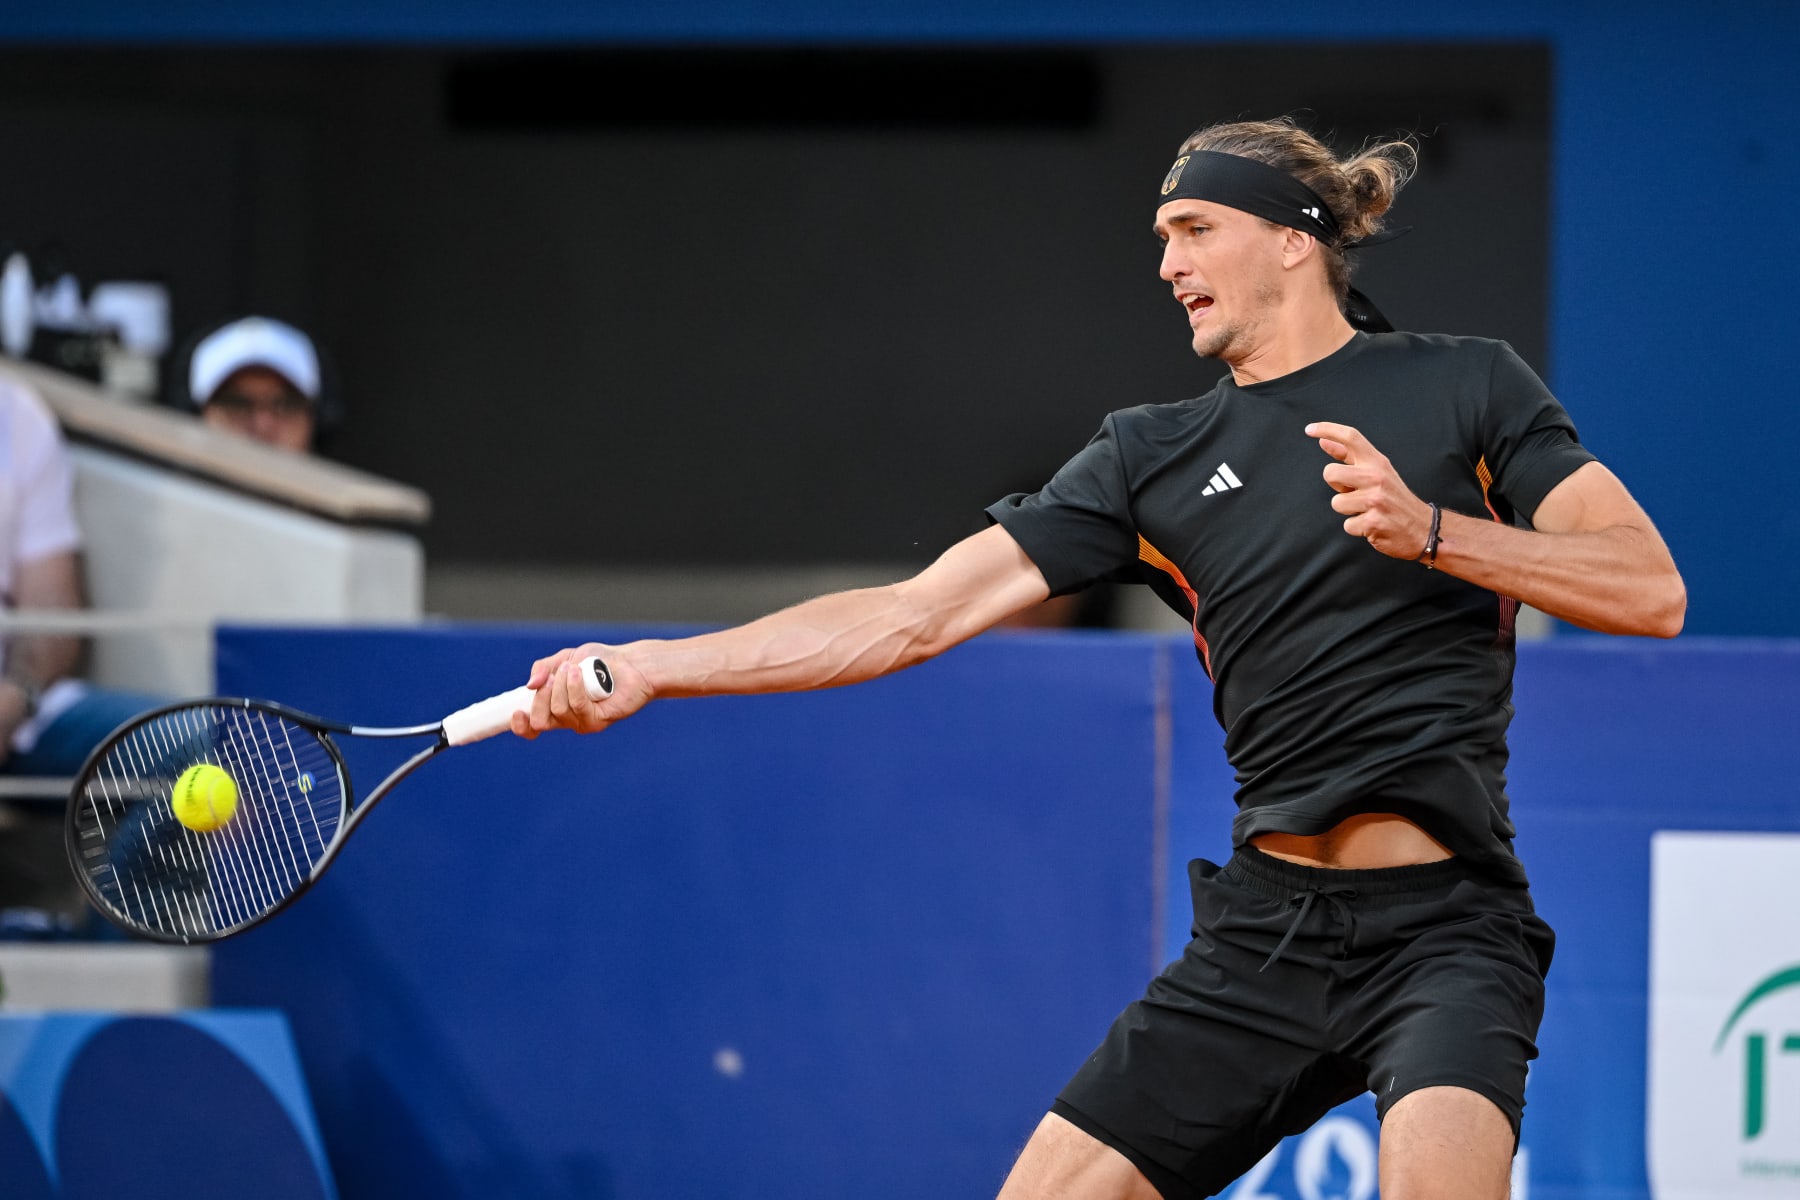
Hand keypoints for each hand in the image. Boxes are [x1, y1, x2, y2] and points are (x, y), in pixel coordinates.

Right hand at [508, 642, 653, 738]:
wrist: (630, 662)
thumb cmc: (599, 661)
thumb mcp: (564, 658)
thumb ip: (543, 669)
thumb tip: (529, 685)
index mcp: (554, 707)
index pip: (531, 727)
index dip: (520, 725)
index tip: (517, 712)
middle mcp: (567, 719)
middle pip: (539, 721)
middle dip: (541, 696)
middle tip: (553, 677)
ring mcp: (582, 722)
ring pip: (558, 710)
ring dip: (562, 684)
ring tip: (575, 669)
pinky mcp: (598, 720)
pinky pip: (578, 707)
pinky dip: (575, 687)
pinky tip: (579, 673)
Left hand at [1305, 421, 1432, 559]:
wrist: (1424, 527)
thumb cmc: (1394, 498)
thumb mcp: (1377, 472)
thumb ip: (1349, 458)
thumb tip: (1324, 442)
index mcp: (1377, 462)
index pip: (1351, 438)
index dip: (1328, 429)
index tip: (1310, 429)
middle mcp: (1376, 477)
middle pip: (1330, 473)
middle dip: (1336, 485)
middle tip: (1353, 491)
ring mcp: (1375, 500)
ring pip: (1337, 503)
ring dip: (1348, 510)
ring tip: (1367, 510)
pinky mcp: (1373, 522)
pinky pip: (1348, 524)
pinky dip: (1357, 527)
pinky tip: (1372, 524)